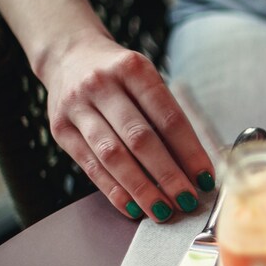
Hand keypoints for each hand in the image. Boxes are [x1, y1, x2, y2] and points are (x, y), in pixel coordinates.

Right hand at [42, 34, 214, 221]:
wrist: (68, 56)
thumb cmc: (119, 75)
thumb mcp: (145, 80)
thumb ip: (166, 116)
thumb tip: (193, 166)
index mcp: (133, 69)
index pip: (168, 117)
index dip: (190, 152)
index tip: (205, 178)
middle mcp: (102, 85)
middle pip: (140, 138)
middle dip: (168, 175)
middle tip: (187, 200)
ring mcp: (77, 107)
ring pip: (113, 156)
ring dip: (141, 188)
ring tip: (162, 209)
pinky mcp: (61, 129)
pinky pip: (90, 166)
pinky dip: (114, 190)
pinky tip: (133, 207)